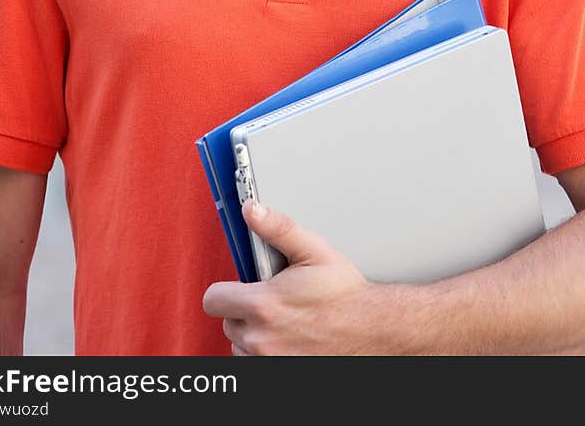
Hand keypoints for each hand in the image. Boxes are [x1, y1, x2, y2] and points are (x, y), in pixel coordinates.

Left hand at [202, 200, 380, 355]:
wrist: (371, 330)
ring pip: (239, 344)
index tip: (243, 285)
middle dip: (244, 309)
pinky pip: (254, 362)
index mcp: (263, 305)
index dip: (226, 288)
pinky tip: (286, 338)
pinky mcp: (276, 375)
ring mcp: (267, 361)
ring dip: (253, 333)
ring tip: (282, 320)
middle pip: (227, 321)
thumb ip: (278, 228)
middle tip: (273, 299)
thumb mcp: (314, 251)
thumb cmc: (344, 294)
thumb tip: (251, 210)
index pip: (213, 299)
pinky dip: (265, 352)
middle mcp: (260, 339)